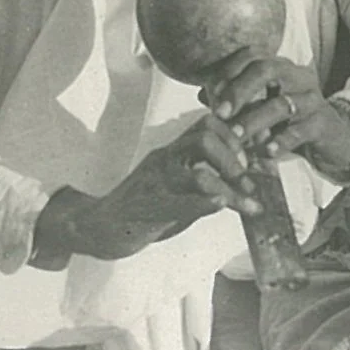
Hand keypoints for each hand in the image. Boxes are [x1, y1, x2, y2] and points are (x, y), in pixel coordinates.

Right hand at [31, 113, 261, 264]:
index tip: (250, 155)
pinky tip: (222, 204)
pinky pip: (182, 202)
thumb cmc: (143, 206)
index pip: (206, 124)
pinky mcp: (151, 210)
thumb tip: (243, 178)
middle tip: (247, 177)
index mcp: (171, 152)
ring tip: (248, 201)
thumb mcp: (173, 183)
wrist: (100, 226)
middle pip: (204, 138)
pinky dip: (206, 202)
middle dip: (234, 156)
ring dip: (230, 185)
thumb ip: (202, 176)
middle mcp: (164, 160)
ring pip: (198, 172)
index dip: (233, 134)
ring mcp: (157, 184)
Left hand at [199, 49, 349, 172]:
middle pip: (266, 69)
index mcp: (280, 66)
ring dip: (254, 121)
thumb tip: (202, 93)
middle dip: (239, 90)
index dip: (229, 69)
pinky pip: (300, 130)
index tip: (210, 91)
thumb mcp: (262, 106)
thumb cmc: (289, 120)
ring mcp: (312, 99)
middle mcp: (297, 76)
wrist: (333, 137)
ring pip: (281, 104)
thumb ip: (236, 99)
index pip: (252, 54)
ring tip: (235, 137)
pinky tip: (266, 152)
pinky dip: (281, 141)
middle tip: (220, 112)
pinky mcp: (323, 123)